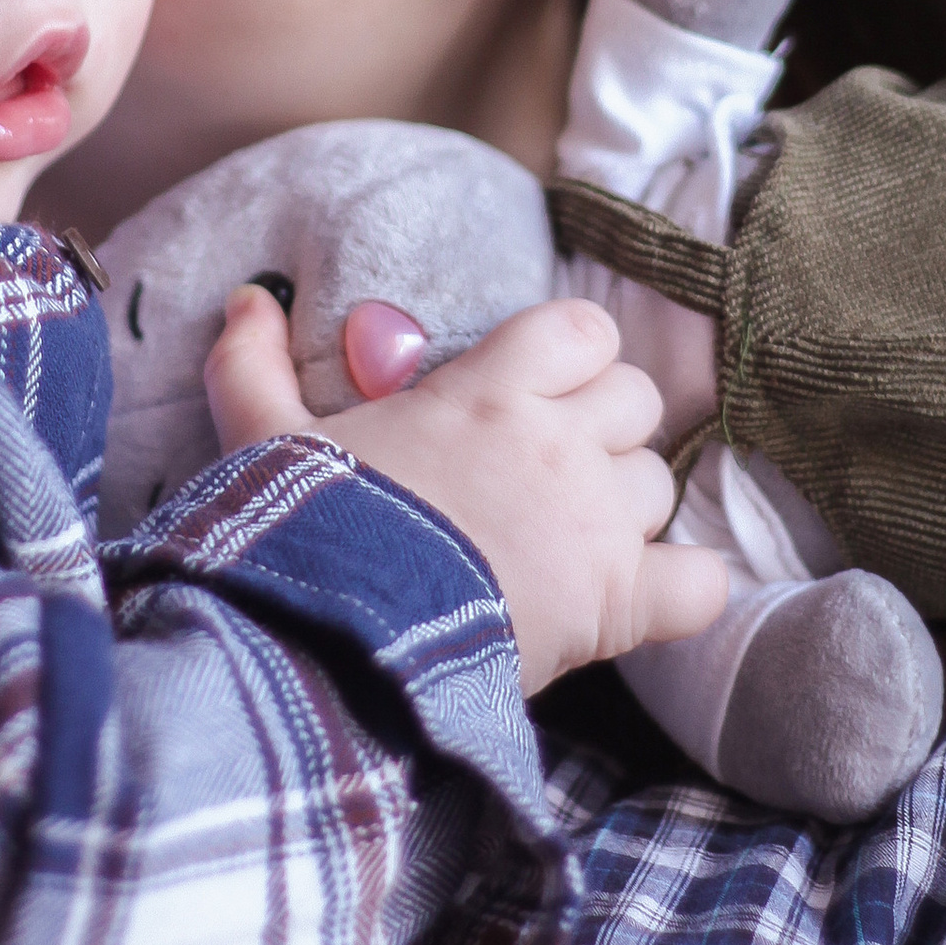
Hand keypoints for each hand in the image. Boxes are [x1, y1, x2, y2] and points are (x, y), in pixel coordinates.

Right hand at [206, 286, 728, 692]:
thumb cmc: (309, 535)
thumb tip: (245, 301)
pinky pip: (700, 581)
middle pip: (636, 400)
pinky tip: (644, 599)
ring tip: (568, 547)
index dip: (572, 358)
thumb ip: (252, 366)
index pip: (583, 330)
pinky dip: (683, 590)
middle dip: (604, 431)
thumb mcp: (266, 440)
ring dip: (626, 511)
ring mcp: (597, 523)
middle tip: (549, 475)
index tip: (535, 395)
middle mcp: (556, 443)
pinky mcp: (619, 604)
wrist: (334, 643)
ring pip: (659, 485)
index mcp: (489, 391)